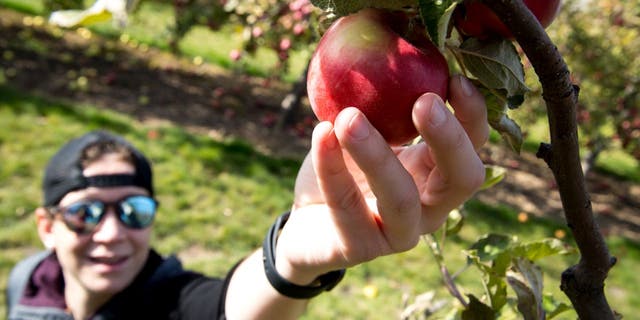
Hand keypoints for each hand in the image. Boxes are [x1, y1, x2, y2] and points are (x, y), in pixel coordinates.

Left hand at [276, 75, 488, 283]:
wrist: (308, 221)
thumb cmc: (346, 169)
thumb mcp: (367, 133)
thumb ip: (383, 109)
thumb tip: (392, 58)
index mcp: (436, 174)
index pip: (474, 147)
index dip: (473, 116)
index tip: (454, 78)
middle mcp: (429, 207)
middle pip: (462, 179)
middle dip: (448, 139)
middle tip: (424, 101)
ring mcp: (397, 233)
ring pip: (402, 200)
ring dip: (378, 155)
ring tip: (349, 117)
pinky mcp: (358, 248)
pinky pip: (346, 208)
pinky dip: (331, 167)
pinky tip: (321, 133)